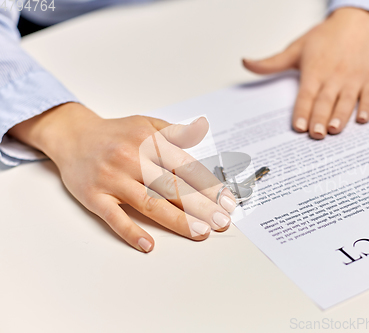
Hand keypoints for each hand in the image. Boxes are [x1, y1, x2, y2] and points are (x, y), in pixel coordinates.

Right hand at [8, 103, 236, 252]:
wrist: (73, 135)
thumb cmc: (115, 133)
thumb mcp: (146, 123)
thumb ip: (175, 132)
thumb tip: (201, 130)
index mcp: (149, 141)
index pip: (186, 167)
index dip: (209, 186)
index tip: (227, 201)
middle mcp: (132, 159)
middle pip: (172, 187)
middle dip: (201, 206)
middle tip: (221, 221)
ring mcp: (113, 179)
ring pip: (149, 203)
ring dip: (177, 220)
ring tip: (200, 233)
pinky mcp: (94, 196)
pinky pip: (114, 217)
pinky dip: (131, 232)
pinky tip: (149, 244)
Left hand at [243, 7, 368, 138]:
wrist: (356, 22)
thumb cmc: (325, 38)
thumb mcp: (296, 49)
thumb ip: (271, 63)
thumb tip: (246, 63)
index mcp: (315, 70)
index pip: (306, 95)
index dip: (302, 111)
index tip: (298, 127)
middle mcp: (334, 75)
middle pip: (326, 101)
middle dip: (320, 118)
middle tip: (316, 134)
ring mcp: (354, 78)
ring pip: (347, 100)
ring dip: (342, 116)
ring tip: (335, 130)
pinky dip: (368, 107)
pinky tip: (363, 119)